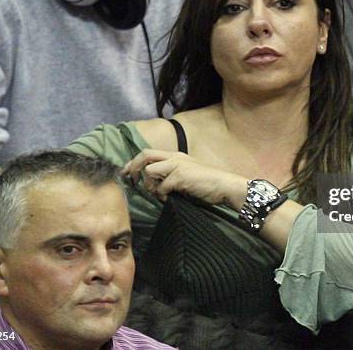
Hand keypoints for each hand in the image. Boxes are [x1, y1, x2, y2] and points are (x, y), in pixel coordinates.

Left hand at [122, 149, 247, 208]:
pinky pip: (161, 187)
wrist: (225, 186)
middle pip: (144, 155)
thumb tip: (154, 186)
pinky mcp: (180, 176)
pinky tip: (169, 199)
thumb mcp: (187, 176)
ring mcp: (177, 165)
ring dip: (149, 185)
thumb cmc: (207, 185)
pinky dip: (162, 196)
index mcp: (175, 155)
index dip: (134, 162)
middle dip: (133, 167)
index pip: (148, 152)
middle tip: (130, 180)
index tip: (127, 173)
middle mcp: (175, 157)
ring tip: (159, 194)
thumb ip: (171, 176)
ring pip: (149, 171)